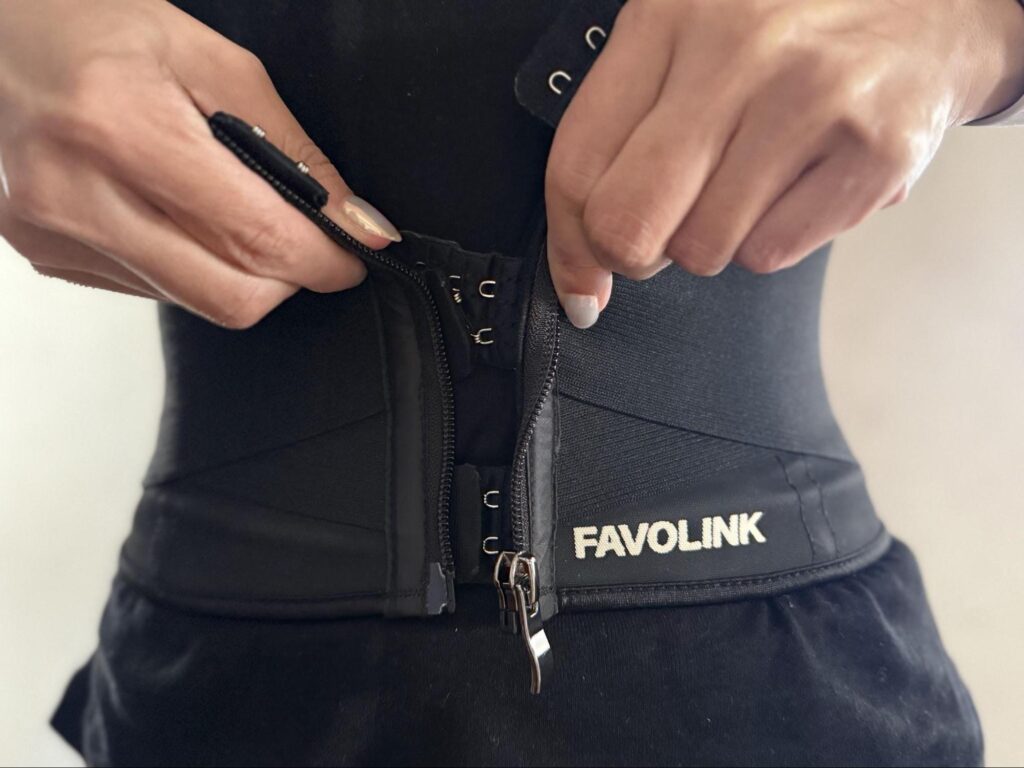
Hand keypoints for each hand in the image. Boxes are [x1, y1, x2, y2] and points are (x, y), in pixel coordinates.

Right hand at [0, 0, 400, 327]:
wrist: (2, 38)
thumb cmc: (101, 31)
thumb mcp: (215, 63)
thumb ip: (294, 150)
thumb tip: (355, 222)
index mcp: (121, 126)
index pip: (254, 237)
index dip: (322, 259)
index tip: (352, 256)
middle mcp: (75, 192)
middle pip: (232, 294)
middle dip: (288, 276)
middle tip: (302, 240)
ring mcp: (54, 232)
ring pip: (198, 303)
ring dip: (241, 273)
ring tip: (231, 211)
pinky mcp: (47, 255)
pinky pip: (157, 294)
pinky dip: (193, 268)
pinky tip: (179, 216)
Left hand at [545, 0, 1023, 327]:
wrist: (934, 8)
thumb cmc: (792, 37)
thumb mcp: (691, 44)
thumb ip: (622, 134)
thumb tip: (582, 271)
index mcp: (669, 16)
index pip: (577, 165)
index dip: (569, 245)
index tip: (582, 281)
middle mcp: (736, 50)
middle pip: (628, 222)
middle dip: (634, 254)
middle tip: (659, 238)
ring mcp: (809, 100)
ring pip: (701, 249)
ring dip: (713, 240)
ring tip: (750, 183)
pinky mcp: (871, 152)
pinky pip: (770, 254)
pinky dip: (773, 239)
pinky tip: (797, 186)